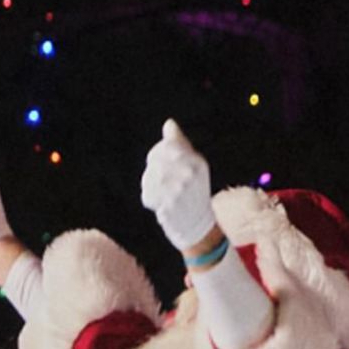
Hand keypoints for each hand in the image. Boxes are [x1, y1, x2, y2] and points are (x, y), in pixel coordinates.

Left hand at [140, 118, 217, 252]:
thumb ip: (180, 144)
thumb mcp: (194, 165)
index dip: (158, 153)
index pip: (167, 147)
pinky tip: (158, 203)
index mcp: (197, 162)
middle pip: (156, 162)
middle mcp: (189, 175)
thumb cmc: (195, 191)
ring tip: (159, 192)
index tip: (158, 162)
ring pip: (150, 178)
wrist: (199, 225)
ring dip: (150, 185)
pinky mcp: (168, 208)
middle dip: (153, 170)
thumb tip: (169, 124)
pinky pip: (148, 196)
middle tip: (158, 180)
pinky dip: (150, 199)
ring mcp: (179, 192)